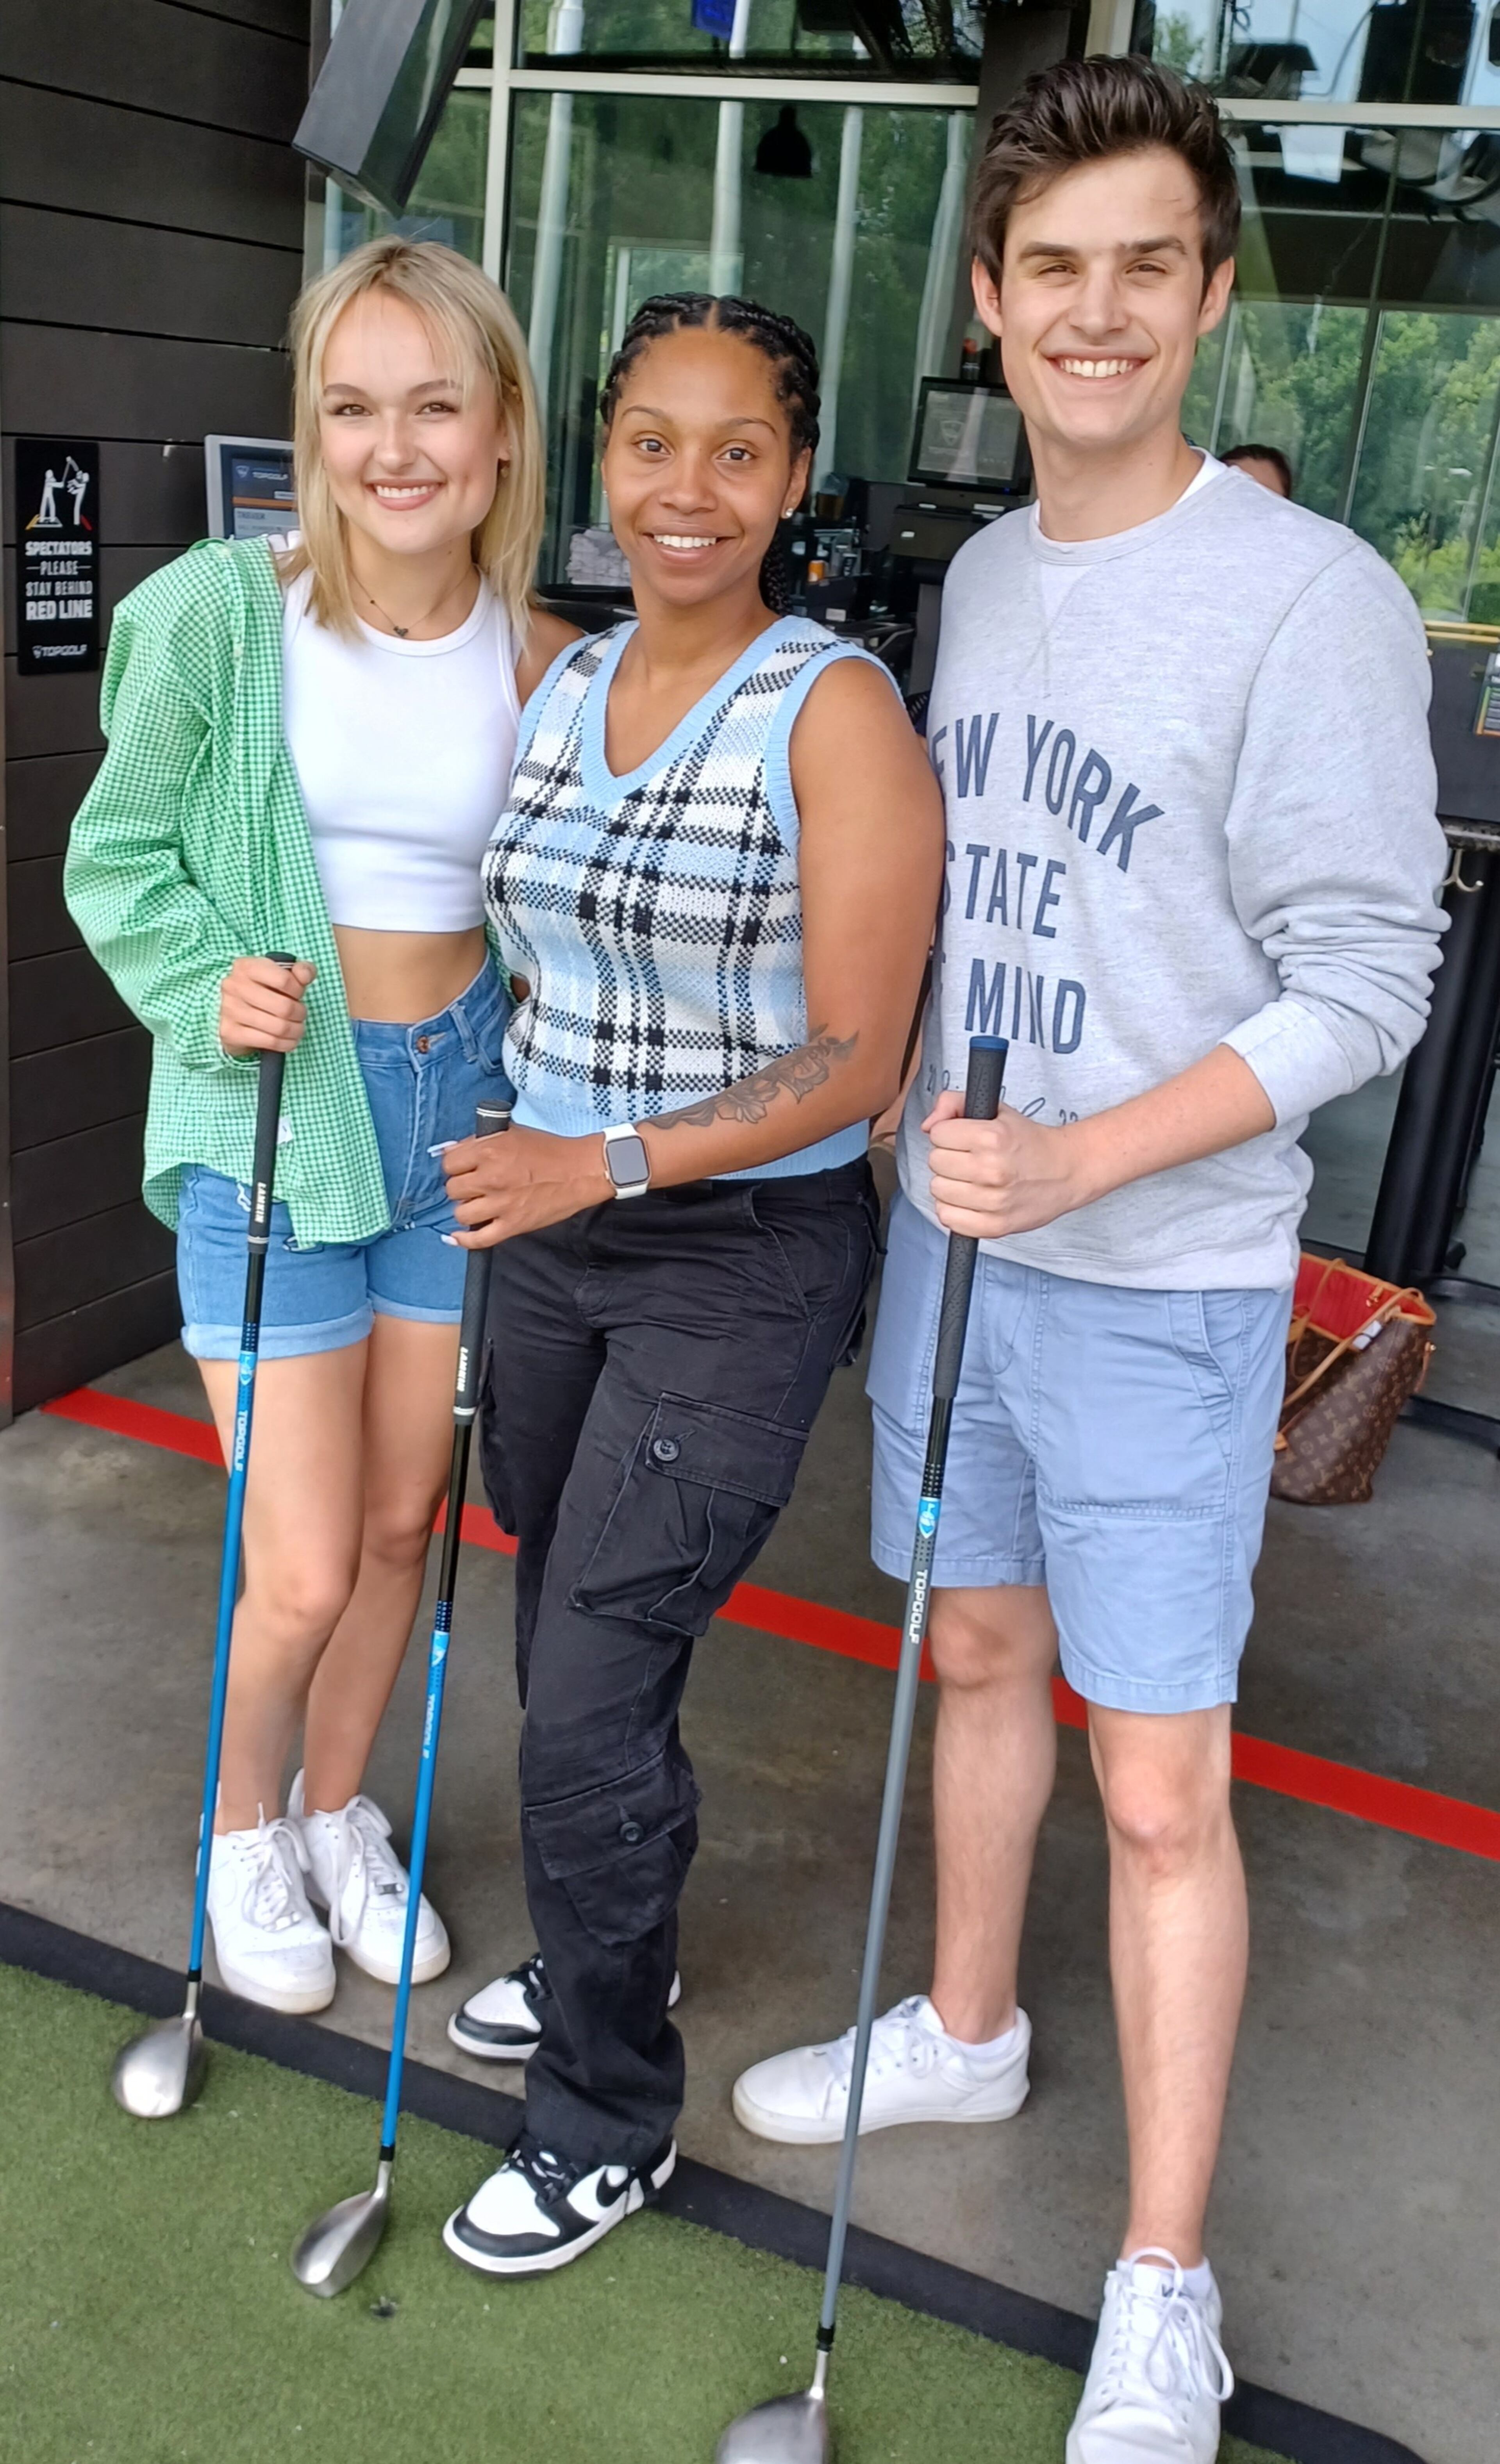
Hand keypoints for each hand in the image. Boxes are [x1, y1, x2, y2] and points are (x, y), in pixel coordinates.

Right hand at [219, 957, 315, 1056]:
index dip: (298, 990)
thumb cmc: (264, 991)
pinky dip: (286, 1043)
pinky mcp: (230, 1032)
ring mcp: (229, 1009)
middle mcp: (234, 985)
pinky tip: (289, 1040)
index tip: (298, 994)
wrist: (236, 1014)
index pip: (284, 980)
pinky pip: (269, 1041)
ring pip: (279, 1027)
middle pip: (284, 1007)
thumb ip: (301, 970)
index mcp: (247, 966)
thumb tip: (305, 974)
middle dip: (300, 1013)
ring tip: (297, 1028)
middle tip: (301, 1015)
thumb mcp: (283, 974)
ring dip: (296, 1030)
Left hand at [443, 1123, 611, 1246]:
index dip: (455, 1165)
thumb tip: (450, 1150)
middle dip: (461, 1186)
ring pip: (460, 1213)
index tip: (464, 1168)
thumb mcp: (512, 1134)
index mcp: (489, 1151)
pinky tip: (456, 1237)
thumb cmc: (549, 1151)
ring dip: (466, 1208)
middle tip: (475, 1185)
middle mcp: (490, 1178)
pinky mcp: (512, 1225)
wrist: (580, 1171)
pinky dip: (464, 1240)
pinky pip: (478, 1239)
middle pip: (452, 1189)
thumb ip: (479, 1141)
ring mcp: (500, 1204)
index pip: (449, 1163)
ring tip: (478, 1204)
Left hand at [924, 1092, 1095, 1239]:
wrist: (1066, 1171)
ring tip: (972, 1179)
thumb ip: (954, 1103)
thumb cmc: (1028, 1142)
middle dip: (949, 1158)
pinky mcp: (994, 1226)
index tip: (965, 1139)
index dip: (949, 1134)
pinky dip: (954, 1209)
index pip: (938, 1134)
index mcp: (992, 1137)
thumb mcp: (996, 1111)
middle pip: (935, 1162)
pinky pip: (948, 1218)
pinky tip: (970, 1200)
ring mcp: (993, 1201)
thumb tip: (927, 1126)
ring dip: (950, 1184)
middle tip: (970, 1159)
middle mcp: (991, 1169)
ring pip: (938, 1190)